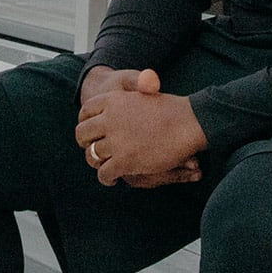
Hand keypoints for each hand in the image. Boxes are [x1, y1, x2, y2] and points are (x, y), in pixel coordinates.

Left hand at [75, 68, 207, 186]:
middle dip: (85, 143)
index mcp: (112, 99)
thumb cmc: (169, 110)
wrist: (188, 122)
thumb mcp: (143, 93)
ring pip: (91, 155)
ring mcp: (116, 140)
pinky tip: (112, 179)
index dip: (85, 122)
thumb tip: (112, 110)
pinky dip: (106, 178)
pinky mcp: (125, 160)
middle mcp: (109, 118)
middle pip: (82, 134)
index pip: (85, 112)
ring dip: (96, 162)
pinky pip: (104, 173)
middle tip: (92, 149)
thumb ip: (124, 102)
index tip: (91, 131)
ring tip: (104, 166)